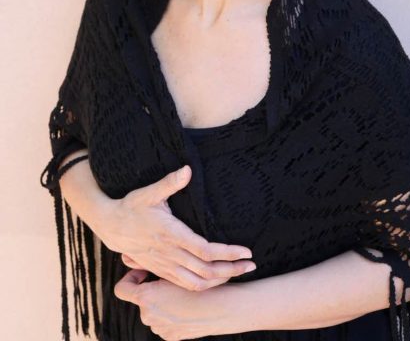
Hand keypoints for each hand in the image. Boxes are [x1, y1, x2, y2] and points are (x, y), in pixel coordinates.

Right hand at [99, 165, 254, 290]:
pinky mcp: (162, 270)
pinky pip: (186, 285)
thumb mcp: (149, 192)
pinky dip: (204, 286)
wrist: (111, 226)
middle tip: (251, 265)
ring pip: (197, 282)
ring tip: (239, 273)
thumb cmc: (132, 206)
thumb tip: (187, 170)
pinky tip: (216, 280)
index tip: (245, 251)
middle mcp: (170, 253)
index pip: (204, 249)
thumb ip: (169, 183)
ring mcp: (165, 265)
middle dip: (231, 269)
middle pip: (206, 270)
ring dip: (220, 281)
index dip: (226, 253)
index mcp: (170, 234)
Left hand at [114, 267, 237, 339]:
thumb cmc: (198, 282)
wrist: (220, 307)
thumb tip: (127, 257)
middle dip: (152, 290)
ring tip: (180, 294)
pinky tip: (185, 306)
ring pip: (153, 312)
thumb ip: (149, 266)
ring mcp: (159, 328)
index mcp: (146, 297)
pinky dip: (171, 316)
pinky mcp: (170, 336)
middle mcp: (148, 315)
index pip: (122, 289)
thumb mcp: (173, 270)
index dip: (130, 279)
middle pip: (141, 300)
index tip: (143, 273)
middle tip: (169, 281)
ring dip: (162, 304)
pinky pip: (164, 324)